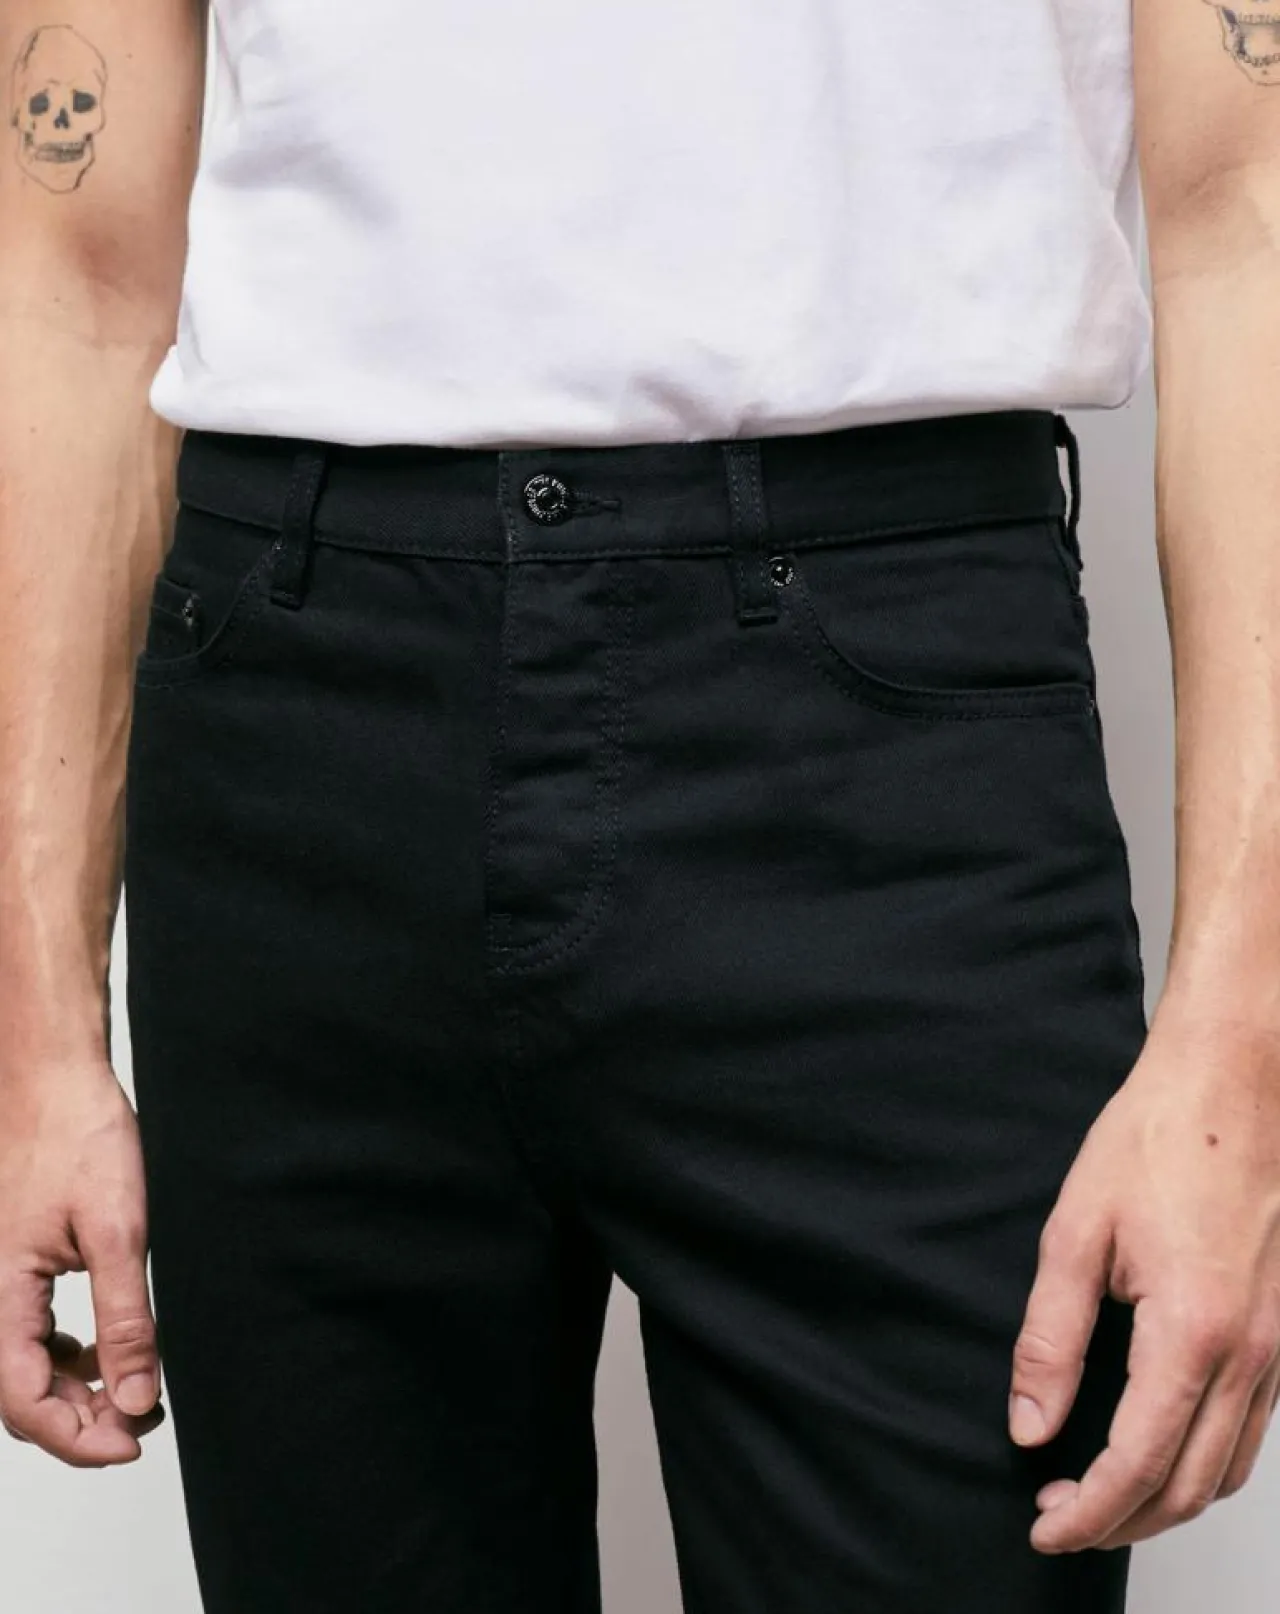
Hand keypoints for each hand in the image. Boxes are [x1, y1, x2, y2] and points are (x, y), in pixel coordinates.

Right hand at [0, 1062, 163, 1464]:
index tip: (132, 1442)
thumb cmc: (78, 1135)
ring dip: (73, 1389)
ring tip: (131, 1389)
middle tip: (140, 1422)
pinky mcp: (9, 1264)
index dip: (77, 1437)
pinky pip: (26, 1331)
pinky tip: (104, 1348)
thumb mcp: (118, 1231)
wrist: (53, 1077)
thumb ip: (125, 1320)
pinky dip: (64, 1353)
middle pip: (19, 1392)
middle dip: (79, 1420)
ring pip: (22, 1366)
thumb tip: (134, 1395)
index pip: (23, 1401)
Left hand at [1009, 1005, 1279, 1550]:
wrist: (1235, 1082)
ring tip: (1103, 1493)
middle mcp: (1251, 1353)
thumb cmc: (1160, 1138)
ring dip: (1167, 1500)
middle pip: (1188, 1487)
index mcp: (1191, 1332)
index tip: (1044, 1526)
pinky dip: (1207, 1460)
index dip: (1085, 1512)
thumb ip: (1051, 1338)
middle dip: (1122, 1522)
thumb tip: (1029, 1423)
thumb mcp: (1076, 1231)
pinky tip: (1163, 1443)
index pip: (1135, 1464)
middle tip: (1061, 1518)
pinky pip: (1255, 1429)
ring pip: (1229, 1468)